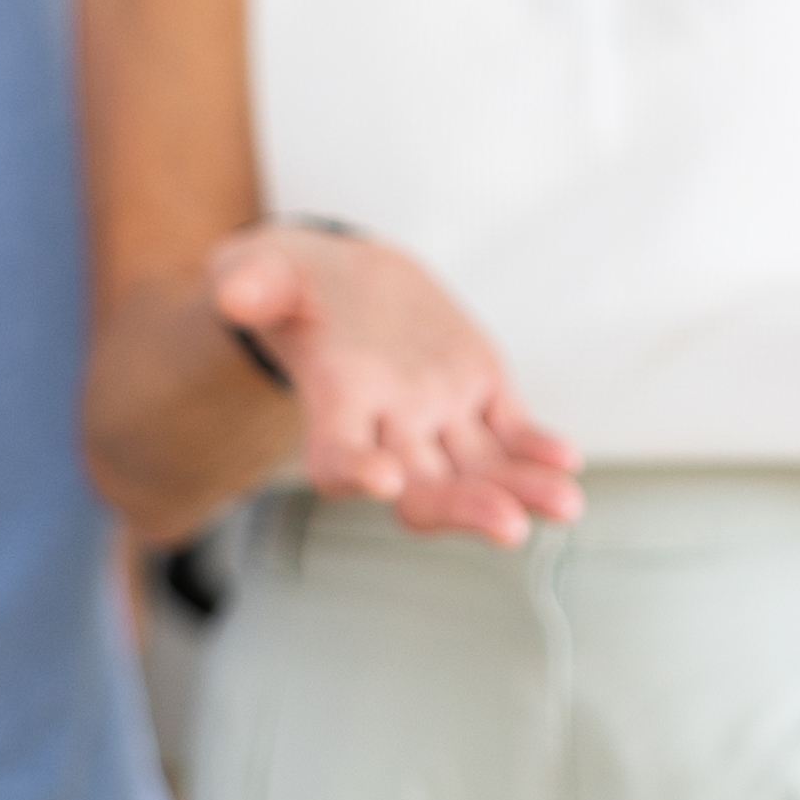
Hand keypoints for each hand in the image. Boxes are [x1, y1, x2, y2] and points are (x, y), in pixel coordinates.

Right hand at [206, 224, 583, 546]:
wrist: (344, 283)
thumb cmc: (291, 286)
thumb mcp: (263, 272)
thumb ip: (253, 283)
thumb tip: (234, 290)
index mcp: (334, 405)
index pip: (337, 459)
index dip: (356, 473)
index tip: (382, 479)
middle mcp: (388, 428)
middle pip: (424, 489)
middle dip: (464, 508)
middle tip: (508, 526)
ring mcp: (438, 416)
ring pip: (480, 471)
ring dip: (521, 489)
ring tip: (565, 506)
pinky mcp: (478, 394)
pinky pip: (511, 434)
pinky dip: (537, 450)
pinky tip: (565, 460)